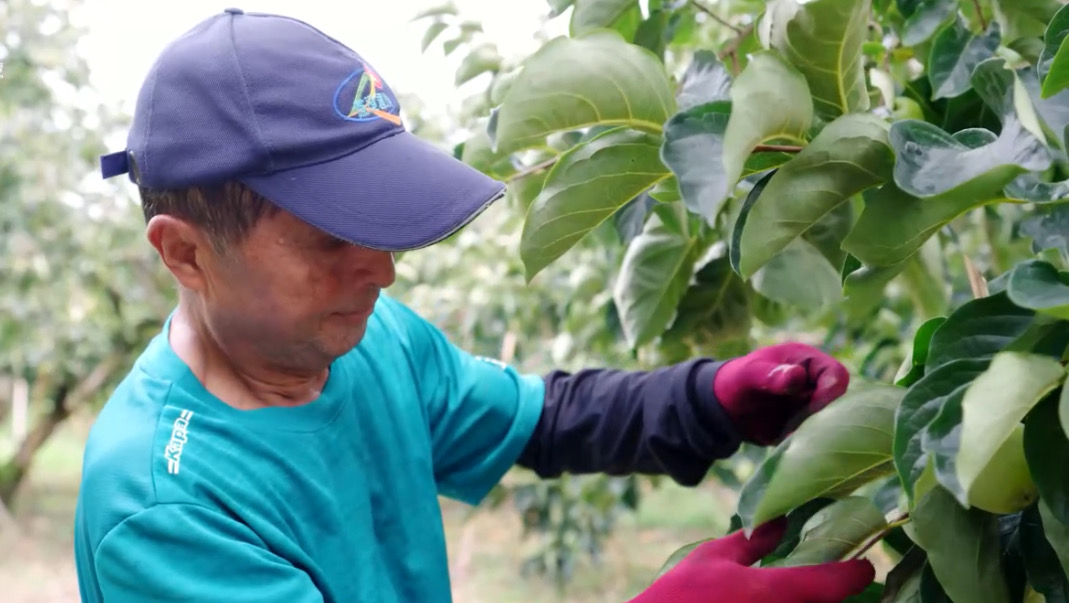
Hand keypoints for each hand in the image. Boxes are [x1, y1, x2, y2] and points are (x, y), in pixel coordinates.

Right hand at [628, 518, 873, 602]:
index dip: (855, 572)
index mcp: (773, 592)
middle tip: (834, 580)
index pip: (833, 583)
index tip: (863, 565)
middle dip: (833, 596)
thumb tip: (781, 520)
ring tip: (809, 592)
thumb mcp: (713, 558)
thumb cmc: (680, 596)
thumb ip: (753, 541)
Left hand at [714, 342, 849, 444]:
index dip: (830, 392)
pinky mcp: (807, 429)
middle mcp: (817, 386)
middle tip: (798, 427)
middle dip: (823, 417)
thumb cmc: (738, 380)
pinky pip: (817, 440)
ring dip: (814, 434)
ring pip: (831, 424)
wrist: (726, 408)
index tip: (812, 407)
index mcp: (809, 363)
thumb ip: (772, 375)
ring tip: (789, 435)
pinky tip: (788, 444)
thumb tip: (797, 376)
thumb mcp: (750, 375)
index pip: (837, 375)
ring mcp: (814, 409)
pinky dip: (807, 446)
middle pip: (840, 403)